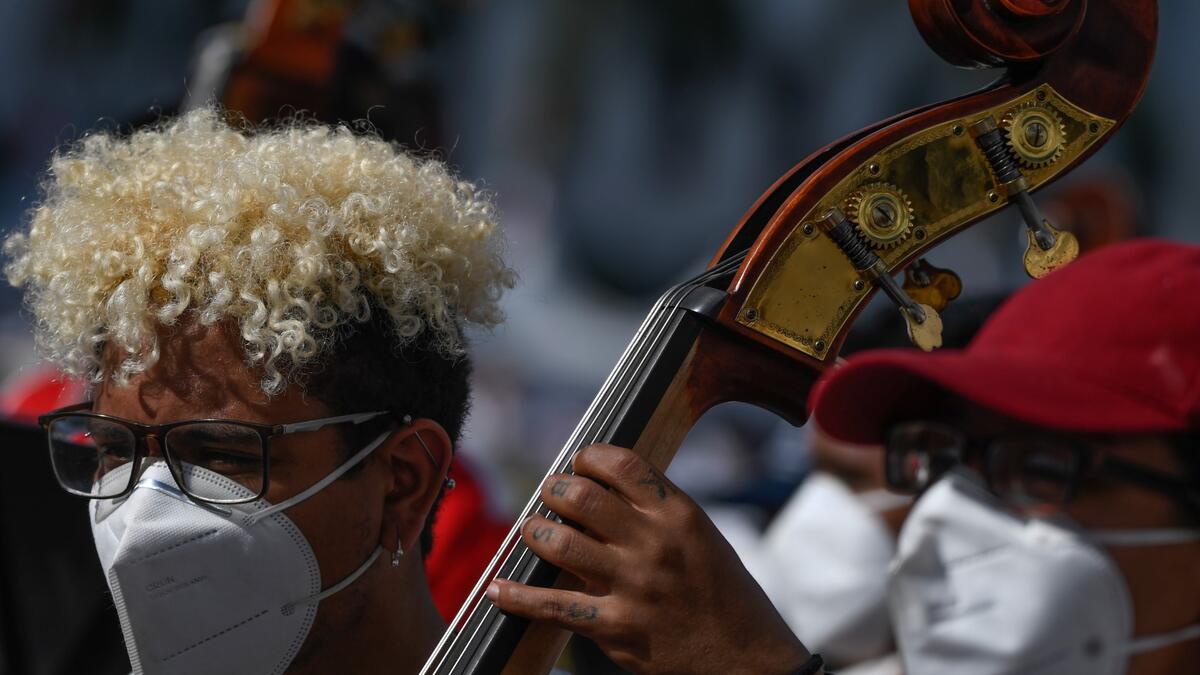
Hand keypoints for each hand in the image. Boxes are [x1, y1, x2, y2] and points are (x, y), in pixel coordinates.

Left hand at [487, 444, 811, 674]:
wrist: (745, 659)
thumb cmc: (721, 594)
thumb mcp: (701, 537)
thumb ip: (655, 512)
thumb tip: (600, 485)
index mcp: (678, 514)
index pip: (620, 464)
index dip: (588, 458)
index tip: (578, 464)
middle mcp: (654, 544)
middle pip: (581, 497)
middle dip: (554, 491)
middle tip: (550, 496)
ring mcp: (633, 586)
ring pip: (559, 543)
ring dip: (535, 533)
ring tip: (534, 533)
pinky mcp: (615, 627)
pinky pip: (552, 606)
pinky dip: (518, 598)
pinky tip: (499, 590)